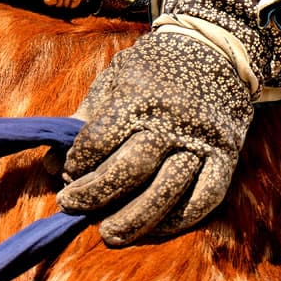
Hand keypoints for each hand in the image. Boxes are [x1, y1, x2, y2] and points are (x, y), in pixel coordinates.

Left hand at [56, 0, 280, 244]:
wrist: (218, 47)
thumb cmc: (156, 65)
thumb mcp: (116, 78)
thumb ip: (86, 118)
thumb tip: (54, 164)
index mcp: (139, 96)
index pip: (99, 141)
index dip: (77, 164)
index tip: (67, 174)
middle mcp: (172, 121)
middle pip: (130, 171)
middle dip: (95, 195)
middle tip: (72, 206)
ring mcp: (202, 141)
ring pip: (168, 192)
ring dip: (134, 220)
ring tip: (109, 233)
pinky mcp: (226, 156)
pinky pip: (203, 200)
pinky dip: (177, 221)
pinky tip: (153, 230)